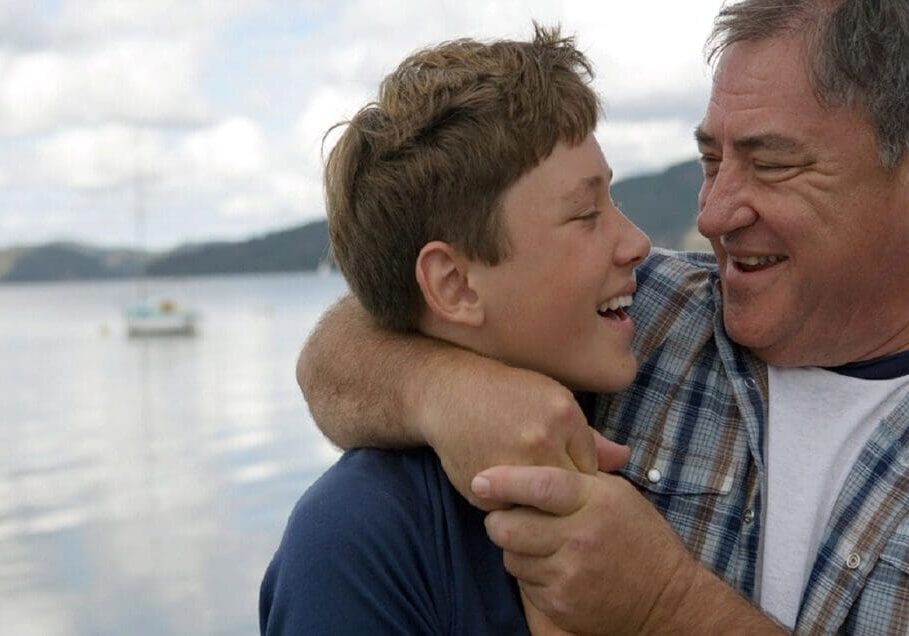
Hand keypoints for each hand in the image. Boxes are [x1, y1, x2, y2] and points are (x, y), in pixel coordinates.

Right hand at [414, 361, 628, 509]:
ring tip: (526, 489)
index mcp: (563, 416)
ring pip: (541, 509)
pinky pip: (511, 512)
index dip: (578, 477)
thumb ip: (589, 436)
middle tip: (548, 490)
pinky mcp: (486, 487)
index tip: (563, 472)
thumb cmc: (506, 394)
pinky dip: (510, 507)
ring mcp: (511, 466)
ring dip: (536, 506)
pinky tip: (503, 487)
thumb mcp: (552, 399)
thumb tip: (625, 460)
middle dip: (562, 498)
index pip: (590, 471)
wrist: (450, 393)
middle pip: (568, 494)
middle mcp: (540, 441)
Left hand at [472, 466, 696, 633]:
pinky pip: (523, 583)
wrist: (666, 600)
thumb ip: (579, 475)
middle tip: (506, 516)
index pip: (539, 485)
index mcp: (593, 503)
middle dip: (499, 520)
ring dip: (515, 548)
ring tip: (536, 542)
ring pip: (511, 557)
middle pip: (509, 527)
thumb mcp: (618, 494)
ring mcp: (568, 575)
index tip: (480, 479)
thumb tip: (538, 449)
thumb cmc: (640, 537)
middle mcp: (578, 539)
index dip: (504, 481)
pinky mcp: (560, 605)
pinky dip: (529, 573)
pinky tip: (550, 566)